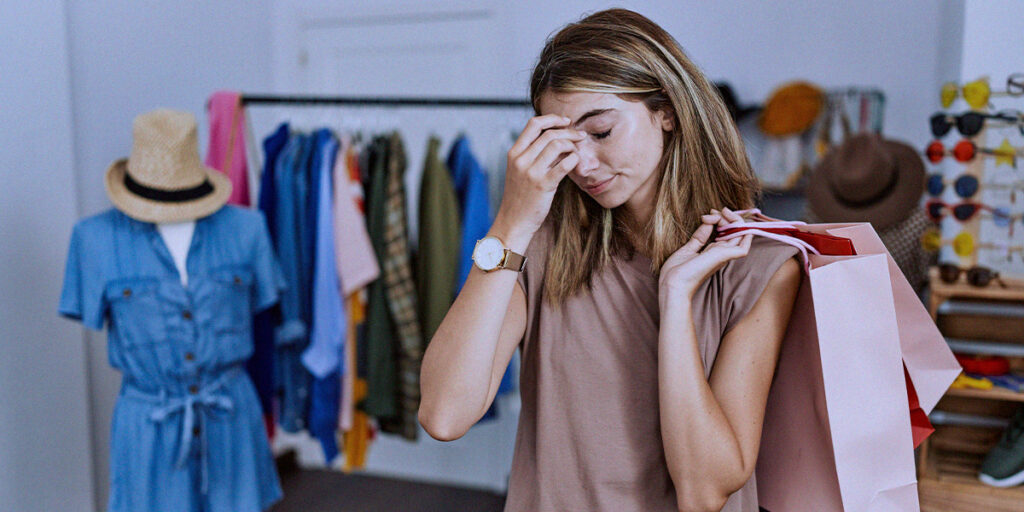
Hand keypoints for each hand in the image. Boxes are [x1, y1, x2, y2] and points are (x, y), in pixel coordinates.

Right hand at [492, 114, 586, 244]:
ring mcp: (531, 172)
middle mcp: (521, 160)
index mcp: (514, 153)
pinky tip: (577, 162)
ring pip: (557, 145)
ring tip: (579, 150)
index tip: (565, 121)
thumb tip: (557, 140)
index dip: (552, 119)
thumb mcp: (519, 171)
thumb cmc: (520, 197)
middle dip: (569, 131)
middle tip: (580, 136)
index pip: (533, 124)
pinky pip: (564, 164)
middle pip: (549, 133)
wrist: (514, 222)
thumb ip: (533, 155)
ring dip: (572, 144)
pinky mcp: (543, 185)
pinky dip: (574, 159)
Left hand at [658, 207, 752, 305]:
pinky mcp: (723, 257)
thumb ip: (700, 236)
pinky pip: (744, 247)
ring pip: (742, 235)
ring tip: (722, 212)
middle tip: (716, 209)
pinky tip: (730, 221)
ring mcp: (723, 256)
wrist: (672, 284)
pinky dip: (743, 232)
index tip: (709, 213)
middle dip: (729, 217)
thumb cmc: (676, 272)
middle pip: (736, 232)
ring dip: (735, 220)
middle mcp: (721, 254)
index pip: (727, 233)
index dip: (721, 219)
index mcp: (713, 253)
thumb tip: (708, 221)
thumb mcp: (688, 249)